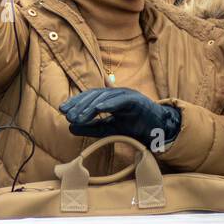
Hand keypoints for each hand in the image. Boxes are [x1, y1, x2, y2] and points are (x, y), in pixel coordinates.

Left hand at [60, 88, 181, 147]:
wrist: (159, 130)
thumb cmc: (135, 127)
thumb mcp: (109, 129)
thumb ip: (91, 128)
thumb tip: (70, 127)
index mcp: (110, 98)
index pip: (89, 97)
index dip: (76, 102)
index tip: (63, 110)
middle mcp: (117, 93)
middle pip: (94, 95)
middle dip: (79, 104)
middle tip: (68, 115)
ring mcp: (127, 95)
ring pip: (105, 97)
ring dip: (90, 107)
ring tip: (79, 117)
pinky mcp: (137, 100)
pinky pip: (121, 100)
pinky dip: (109, 104)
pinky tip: (98, 109)